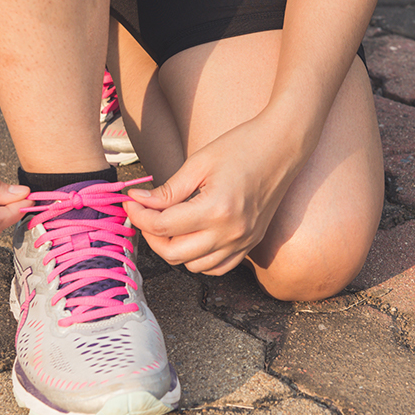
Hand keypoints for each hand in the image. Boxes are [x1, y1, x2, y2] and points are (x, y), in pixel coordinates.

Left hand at [123, 117, 305, 274]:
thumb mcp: (199, 163)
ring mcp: (243, 242)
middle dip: (151, 235)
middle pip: (174, 253)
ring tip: (168, 224)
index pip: (163, 226)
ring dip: (174, 249)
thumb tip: (138, 201)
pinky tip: (191, 238)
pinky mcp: (250, 244)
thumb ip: (168, 190)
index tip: (131, 202)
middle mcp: (231, 232)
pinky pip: (217, 268)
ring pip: (193, 266)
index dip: (139, 215)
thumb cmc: (242, 146)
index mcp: (216, 209)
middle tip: (144, 214)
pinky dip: (198, 259)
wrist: (283, 146)